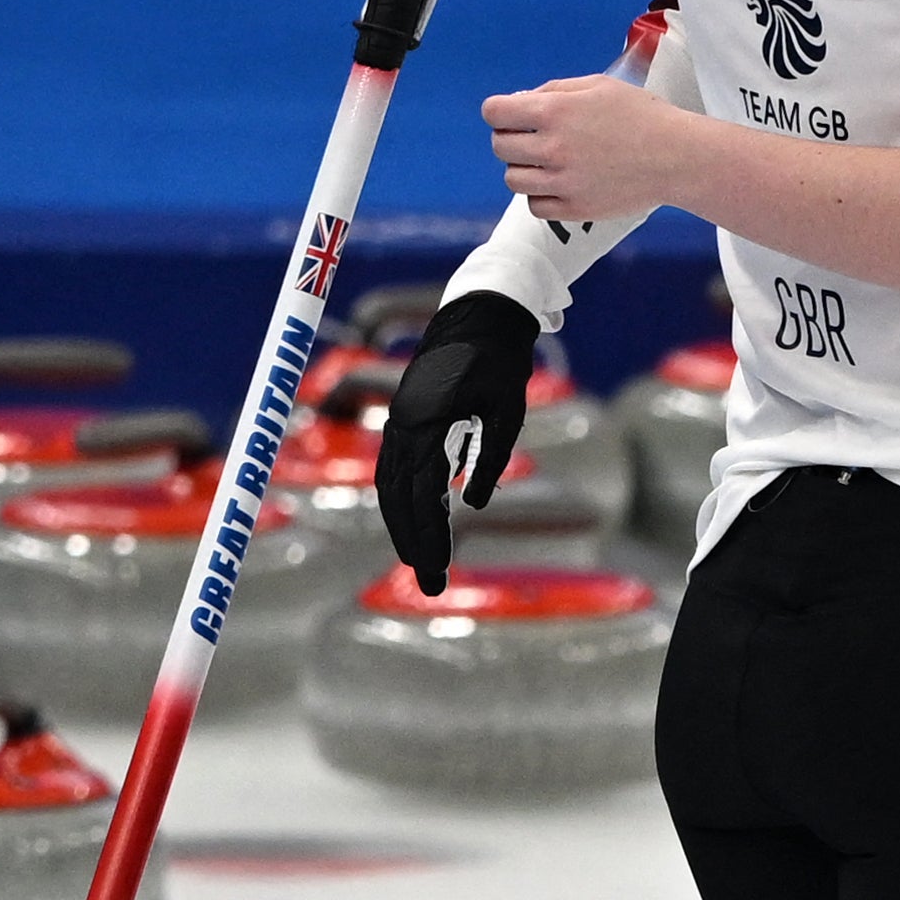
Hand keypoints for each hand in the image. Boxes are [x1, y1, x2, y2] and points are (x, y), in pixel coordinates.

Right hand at [372, 292, 538, 595]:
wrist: (479, 315)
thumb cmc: (501, 361)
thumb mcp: (508, 409)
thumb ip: (491, 455)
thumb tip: (475, 505)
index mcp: (428, 422)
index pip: (422, 494)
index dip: (429, 535)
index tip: (438, 569)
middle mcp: (404, 425)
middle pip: (399, 499)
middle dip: (415, 543)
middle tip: (432, 584)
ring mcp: (399, 422)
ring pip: (391, 488)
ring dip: (404, 528)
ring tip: (423, 563)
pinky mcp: (404, 420)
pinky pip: (393, 471)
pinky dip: (400, 503)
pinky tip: (418, 526)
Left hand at [486, 74, 696, 219]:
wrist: (678, 157)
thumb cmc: (642, 116)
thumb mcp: (598, 85)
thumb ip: (554, 90)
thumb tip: (520, 101)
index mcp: (556, 111)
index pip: (494, 112)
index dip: (499, 112)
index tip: (510, 115)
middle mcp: (554, 147)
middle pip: (500, 146)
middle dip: (511, 138)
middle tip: (534, 138)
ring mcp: (563, 181)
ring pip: (513, 178)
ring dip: (524, 168)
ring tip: (549, 162)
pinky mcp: (575, 208)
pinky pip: (534, 206)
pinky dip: (541, 195)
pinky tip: (560, 183)